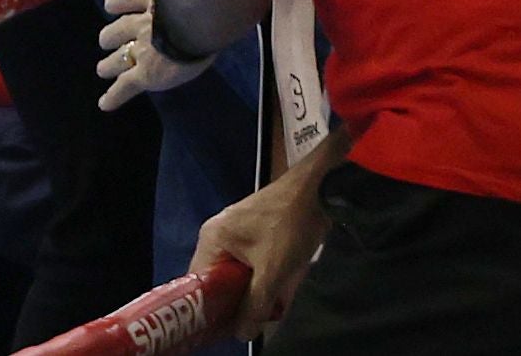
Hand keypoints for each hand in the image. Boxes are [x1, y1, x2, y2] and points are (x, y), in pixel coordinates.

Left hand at [96, 0, 212, 110]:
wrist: (199, 21)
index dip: (119, 1)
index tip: (110, 4)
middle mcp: (144, 23)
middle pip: (120, 29)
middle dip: (112, 36)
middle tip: (105, 41)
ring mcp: (143, 50)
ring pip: (118, 58)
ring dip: (109, 64)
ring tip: (103, 69)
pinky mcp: (145, 74)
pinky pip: (124, 87)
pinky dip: (113, 96)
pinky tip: (105, 104)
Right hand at [190, 133, 344, 340]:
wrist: (321, 186)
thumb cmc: (291, 226)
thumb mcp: (271, 273)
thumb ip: (253, 307)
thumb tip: (242, 334)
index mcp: (213, 239)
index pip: (198, 285)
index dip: (209, 311)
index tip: (225, 329)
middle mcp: (220, 234)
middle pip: (219, 281)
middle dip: (238, 303)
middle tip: (252, 321)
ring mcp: (239, 230)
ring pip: (240, 274)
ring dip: (256, 293)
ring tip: (272, 307)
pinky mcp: (258, 230)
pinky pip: (254, 262)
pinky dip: (265, 278)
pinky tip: (281, 292)